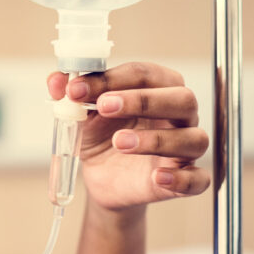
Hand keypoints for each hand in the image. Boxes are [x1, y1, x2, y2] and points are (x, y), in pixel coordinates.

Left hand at [47, 62, 209, 212]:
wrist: (103, 179)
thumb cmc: (102, 137)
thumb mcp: (82, 116)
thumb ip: (71, 95)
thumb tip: (55, 80)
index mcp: (159, 89)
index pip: (146, 74)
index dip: (111, 79)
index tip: (76, 89)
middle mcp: (179, 115)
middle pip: (182, 99)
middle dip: (143, 100)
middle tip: (104, 107)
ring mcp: (185, 148)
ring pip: (193, 139)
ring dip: (156, 139)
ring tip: (119, 143)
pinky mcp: (184, 180)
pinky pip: (198, 179)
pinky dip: (181, 179)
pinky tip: (157, 177)